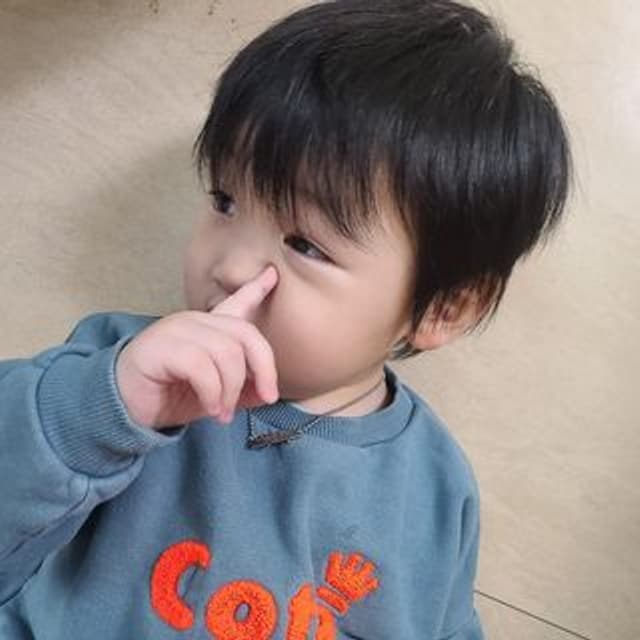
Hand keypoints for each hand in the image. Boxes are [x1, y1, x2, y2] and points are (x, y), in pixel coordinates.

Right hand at [115, 266, 278, 429]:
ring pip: (226, 353)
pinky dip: (213, 393)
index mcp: (208, 329)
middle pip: (245, 334)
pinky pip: (201, 366)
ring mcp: (176, 330)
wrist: (124, 409)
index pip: (236, 302)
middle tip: (266, 398)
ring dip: (232, 389)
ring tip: (224, 413)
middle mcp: (194, 322)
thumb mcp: (215, 396)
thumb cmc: (168, 397)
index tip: (273, 273)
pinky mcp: (161, 347)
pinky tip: (211, 409)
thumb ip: (242, 391)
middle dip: (264, 369)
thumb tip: (268, 394)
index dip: (256, 288)